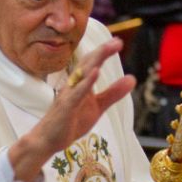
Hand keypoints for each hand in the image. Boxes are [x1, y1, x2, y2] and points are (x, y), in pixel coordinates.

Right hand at [8, 38, 135, 181]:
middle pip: (87, 63)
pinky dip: (87, 82)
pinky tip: (96, 72)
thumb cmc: (71, 121)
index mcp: (80, 83)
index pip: (92, 63)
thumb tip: (132, 78)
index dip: (104, 52)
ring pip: (82, 74)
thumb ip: (113, 93)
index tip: (118, 41)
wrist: (48, 140)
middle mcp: (73, 84)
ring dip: (95, 60)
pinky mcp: (66, 107)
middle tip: (117, 41)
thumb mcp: (97, 106)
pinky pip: (77, 93)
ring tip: (107, 49)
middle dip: (102, 51)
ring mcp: (68, 95)